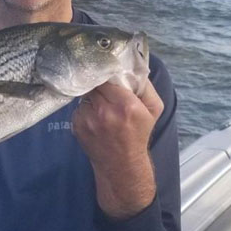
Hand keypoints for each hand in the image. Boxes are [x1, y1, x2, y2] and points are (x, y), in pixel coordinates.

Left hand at [72, 80, 163, 218]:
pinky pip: (79, 107)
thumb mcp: (153, 109)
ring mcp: (89, 120)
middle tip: (105, 91)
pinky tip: (95, 118)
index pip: (109, 77)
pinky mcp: (77, 126)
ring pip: (86, 95)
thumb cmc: (138, 134)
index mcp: (126, 106)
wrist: (121, 164)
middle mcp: (105, 112)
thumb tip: (132, 66)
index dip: (108, 75)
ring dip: (92, 98)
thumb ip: (145, 85)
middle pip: (95, 84)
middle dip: (99, 85)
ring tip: (101, 107)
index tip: (109, 75)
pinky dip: (85, 109)